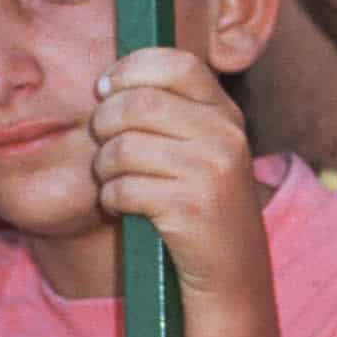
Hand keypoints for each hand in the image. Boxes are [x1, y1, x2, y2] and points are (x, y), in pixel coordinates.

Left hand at [90, 47, 267, 297]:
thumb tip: (108, 81)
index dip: (130, 70)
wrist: (232, 273)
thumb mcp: (205, 149)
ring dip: (104, 167)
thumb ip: (173, 111)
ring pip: (123, 147)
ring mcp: (211, 172)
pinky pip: (124, 188)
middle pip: (138, 103)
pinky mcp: (190, 208)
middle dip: (104, 123)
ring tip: (114, 181)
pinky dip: (112, 200)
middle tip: (103, 145)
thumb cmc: (203, 206)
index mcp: (226, 115)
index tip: (106, 89)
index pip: (176, 64)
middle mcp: (225, 137)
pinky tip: (124, 208)